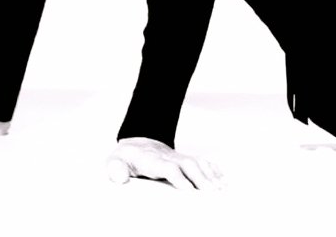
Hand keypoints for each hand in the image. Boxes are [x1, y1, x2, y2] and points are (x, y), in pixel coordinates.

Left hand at [107, 137, 224, 190]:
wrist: (137, 144)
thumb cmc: (125, 158)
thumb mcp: (113, 161)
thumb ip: (114, 169)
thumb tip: (120, 178)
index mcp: (151, 160)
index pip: (167, 167)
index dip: (179, 178)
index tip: (188, 190)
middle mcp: (168, 157)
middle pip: (188, 165)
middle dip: (201, 178)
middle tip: (212, 192)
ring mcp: (178, 158)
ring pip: (197, 163)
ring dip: (210, 175)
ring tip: (221, 188)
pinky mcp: (184, 160)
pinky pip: (202, 162)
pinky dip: (213, 170)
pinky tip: (222, 179)